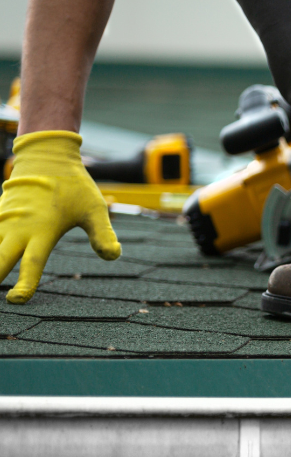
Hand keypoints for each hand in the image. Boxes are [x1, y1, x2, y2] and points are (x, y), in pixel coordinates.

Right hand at [0, 130, 120, 303]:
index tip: (17, 300)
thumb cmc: (74, 185)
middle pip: (0, 260)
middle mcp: (19, 228)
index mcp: (42, 230)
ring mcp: (5, 221)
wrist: (46, 156)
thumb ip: (103, 234)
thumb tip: (114, 256)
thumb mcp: (95, 209)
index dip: (25, 284)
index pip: (32, 263)